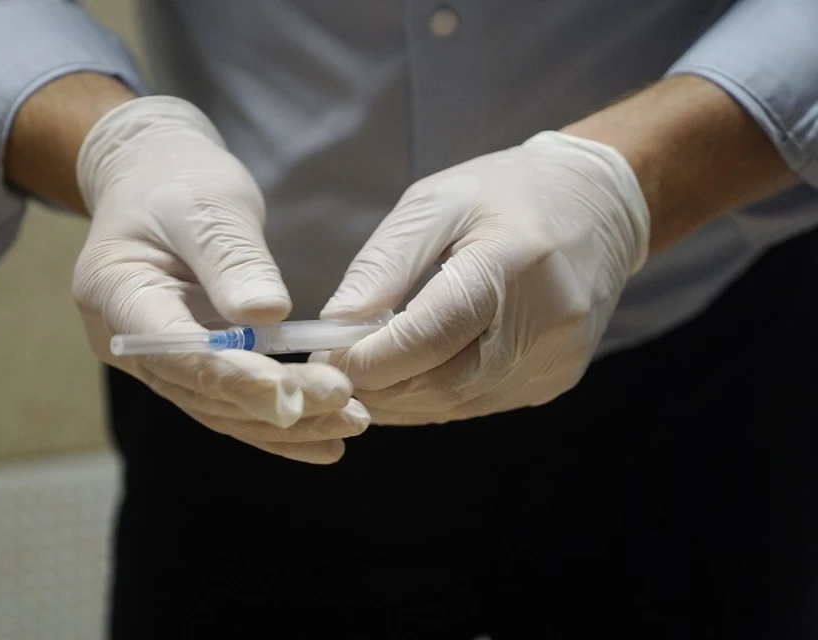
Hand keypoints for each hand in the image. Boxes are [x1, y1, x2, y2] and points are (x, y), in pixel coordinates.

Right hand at [72, 96, 368, 462]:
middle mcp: (125, 340)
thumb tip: (267, 314)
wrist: (156, 180)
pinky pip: (229, 403)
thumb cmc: (178, 181)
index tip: (295, 393)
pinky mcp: (188, 365)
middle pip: (202, 390)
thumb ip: (232, 258)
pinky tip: (325, 437)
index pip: (176, 349)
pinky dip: (275, 421)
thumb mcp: (208, 204)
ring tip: (350, 423)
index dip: (235, 376)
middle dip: (274, 405)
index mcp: (116, 291)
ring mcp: (155, 359)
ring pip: (218, 408)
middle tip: (345, 407)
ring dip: (284, 423)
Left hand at [315, 131, 649, 424]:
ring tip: (364, 380)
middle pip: (442, 381)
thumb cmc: (507, 193)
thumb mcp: (436, 204)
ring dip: (402, 401)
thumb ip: (384, 265)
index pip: (428, 334)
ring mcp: (556, 358)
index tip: (324, 360)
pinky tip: (409, 380)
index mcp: (514, 261)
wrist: (599, 206)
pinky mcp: (556, 379)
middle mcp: (546, 321)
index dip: (368, 359)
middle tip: (333, 376)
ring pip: (458, 405)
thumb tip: (336, 326)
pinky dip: (435, 399)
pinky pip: (480, 405)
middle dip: (378, 387)